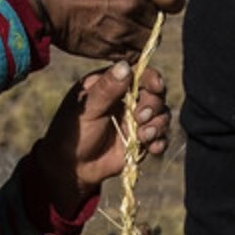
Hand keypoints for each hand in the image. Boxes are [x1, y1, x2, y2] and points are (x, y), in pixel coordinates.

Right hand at [21, 0, 184, 59]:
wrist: (44, 5)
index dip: (171, 1)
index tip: (166, 2)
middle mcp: (133, 7)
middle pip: (159, 20)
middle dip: (151, 18)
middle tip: (134, 14)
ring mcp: (123, 31)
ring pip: (148, 40)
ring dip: (142, 36)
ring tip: (125, 29)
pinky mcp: (111, 51)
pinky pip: (133, 55)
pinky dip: (130, 51)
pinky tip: (118, 41)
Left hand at [33, 60, 170, 215]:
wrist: (72, 168)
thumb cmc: (72, 132)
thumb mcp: (87, 109)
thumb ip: (106, 89)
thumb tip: (126, 66)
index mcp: (112, 85)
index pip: (139, 74)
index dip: (152, 78)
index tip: (156, 87)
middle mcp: (128, 100)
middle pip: (155, 94)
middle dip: (153, 106)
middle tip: (140, 118)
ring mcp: (136, 121)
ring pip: (161, 115)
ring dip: (158, 125)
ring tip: (144, 136)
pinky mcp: (142, 140)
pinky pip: (160, 137)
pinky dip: (160, 142)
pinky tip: (153, 148)